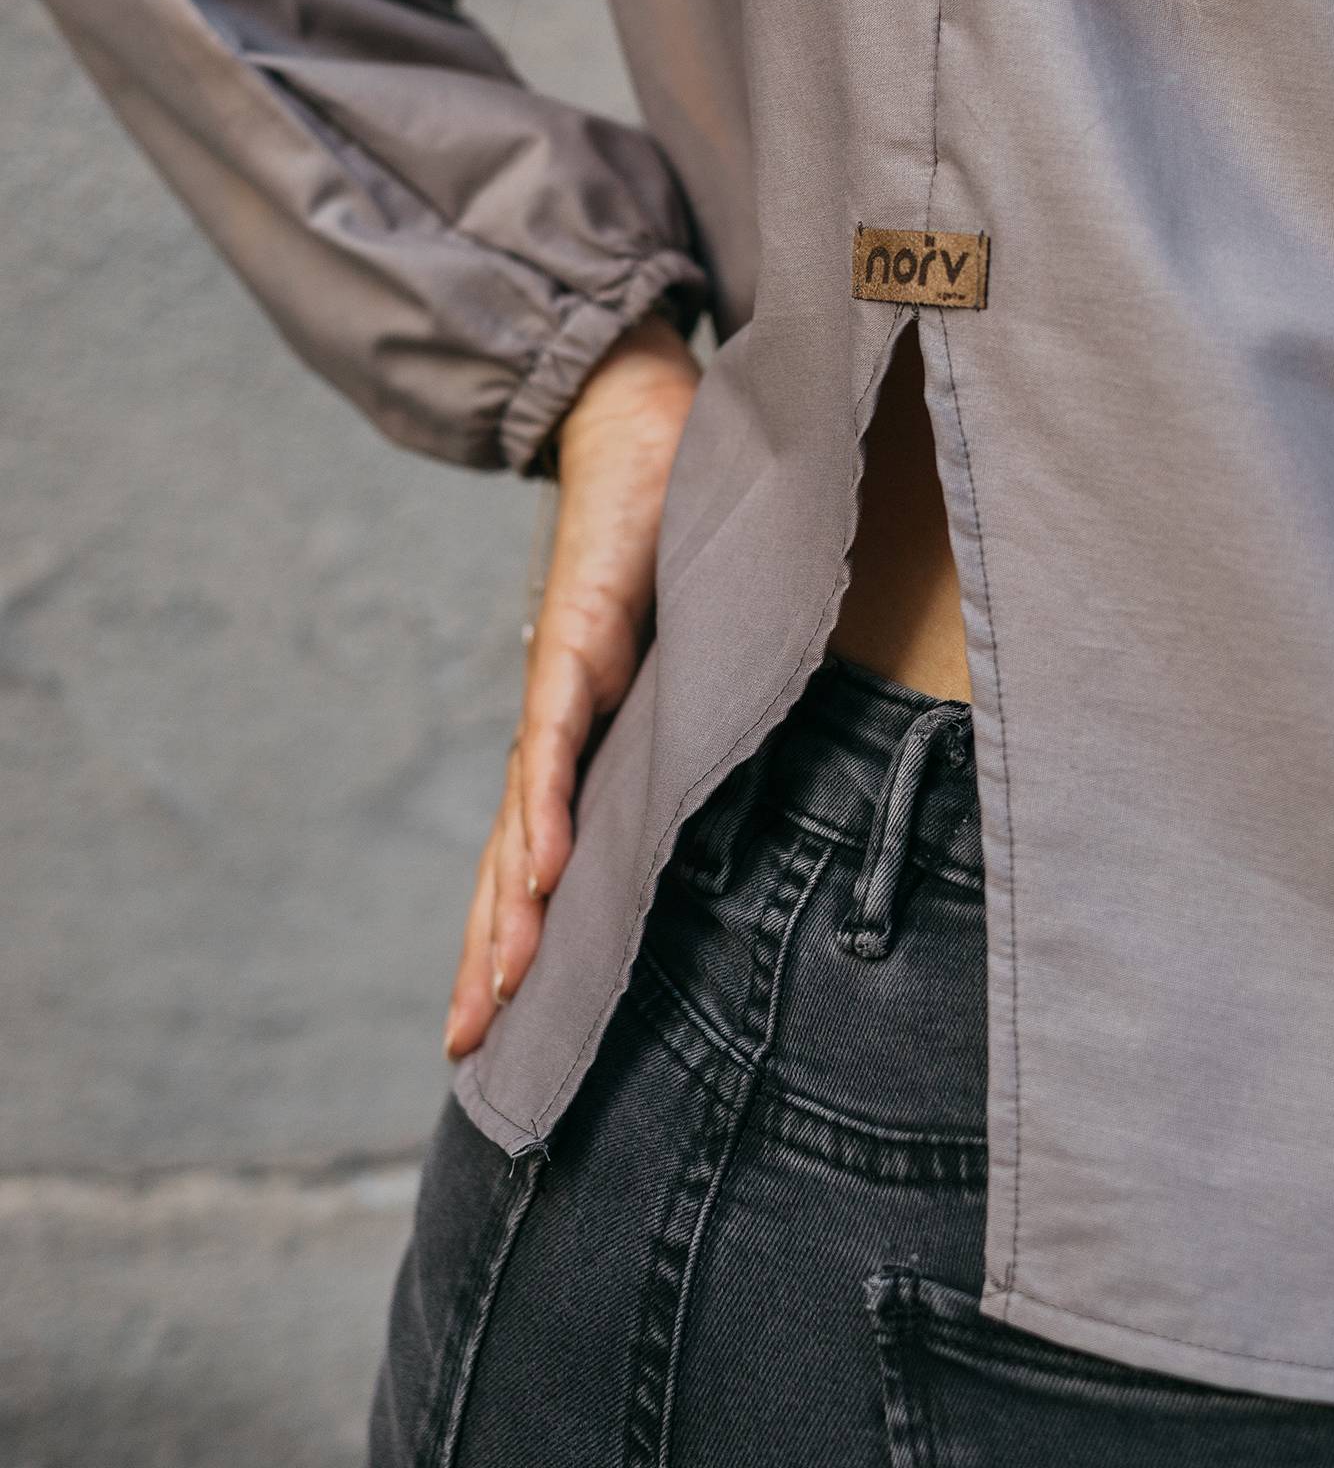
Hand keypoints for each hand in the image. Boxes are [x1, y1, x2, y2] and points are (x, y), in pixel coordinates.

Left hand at [442, 309, 700, 1059]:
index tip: (498, 1019)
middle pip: (513, 854)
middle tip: (468, 1048)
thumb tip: (732, 779)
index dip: (516, 933)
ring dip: (512, 906)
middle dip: (490, 953)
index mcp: (585, 729)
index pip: (541, 848)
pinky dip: (552, 804)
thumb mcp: (691, 647)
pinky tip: (545, 873)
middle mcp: (561, 716)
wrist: (640, 419)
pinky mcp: (581, 631)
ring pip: (528, 811)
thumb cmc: (667, 530)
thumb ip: (695, 713)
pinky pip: (563, 732)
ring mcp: (565, 676)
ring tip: (499, 992)